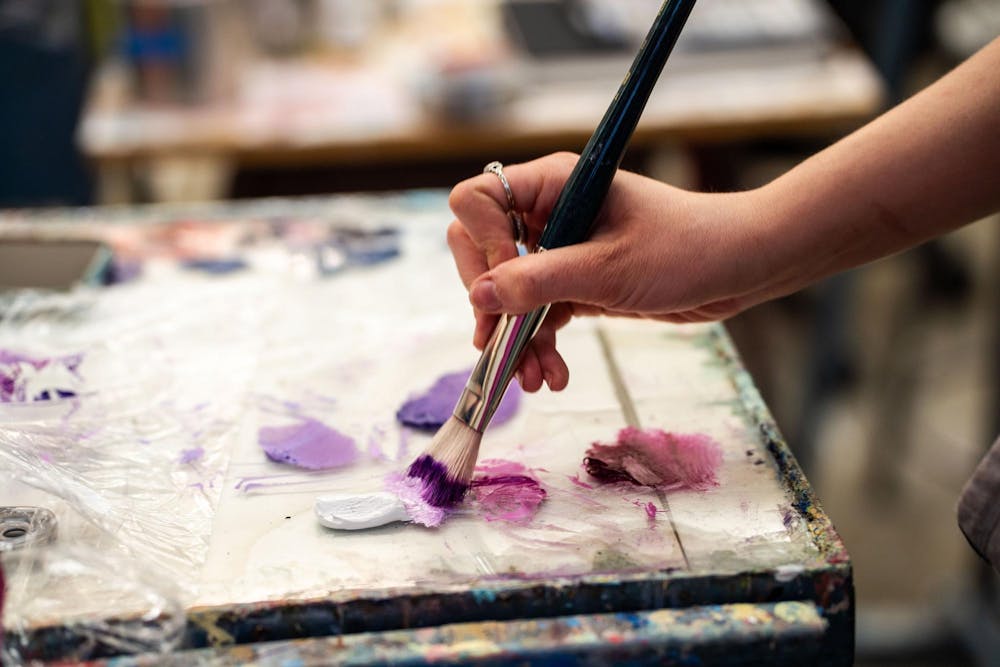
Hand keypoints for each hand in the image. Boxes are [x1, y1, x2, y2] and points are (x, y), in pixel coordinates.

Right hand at [447, 152, 770, 392]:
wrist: (741, 268)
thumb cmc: (685, 249)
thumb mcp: (609, 270)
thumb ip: (541, 282)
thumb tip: (481, 297)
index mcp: (552, 185)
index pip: (478, 200)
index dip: (482, 244)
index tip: (509, 283)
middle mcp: (548, 212)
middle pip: (482, 252)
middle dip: (493, 304)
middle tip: (503, 342)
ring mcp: (561, 249)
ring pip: (510, 293)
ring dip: (516, 338)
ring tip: (535, 379)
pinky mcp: (577, 282)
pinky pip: (539, 314)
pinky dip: (540, 344)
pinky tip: (553, 375)